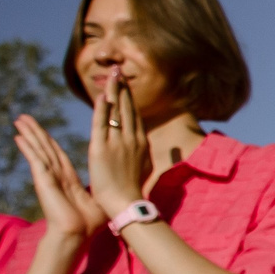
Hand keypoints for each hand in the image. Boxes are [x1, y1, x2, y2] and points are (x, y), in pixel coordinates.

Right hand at [15, 117, 104, 244]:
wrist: (79, 235)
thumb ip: (102, 189)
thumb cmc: (90, 223)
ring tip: (19, 120)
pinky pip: (36, 160)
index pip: (58, 154)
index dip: (50, 141)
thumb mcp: (98, 199)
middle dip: (36, 132)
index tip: (44, 129)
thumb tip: (116, 187)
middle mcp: (57, 175)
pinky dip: (28, 148)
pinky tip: (19, 138)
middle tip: (25, 117)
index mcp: (68, 179)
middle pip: (46, 148)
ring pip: (39, 150)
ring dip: (29, 135)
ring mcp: (50, 177)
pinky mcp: (45, 181)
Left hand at [87, 77, 150, 215]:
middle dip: (122, 88)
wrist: (126, 203)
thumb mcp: (148, 167)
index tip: (125, 84)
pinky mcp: (101, 148)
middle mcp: (131, 138)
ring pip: (115, 112)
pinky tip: (101, 96)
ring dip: (113, 92)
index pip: (134, 114)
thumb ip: (153, 152)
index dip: (129, 97)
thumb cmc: (135, 189)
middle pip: (126, 108)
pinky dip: (101, 109)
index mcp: (141, 142)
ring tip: (111, 76)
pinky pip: (101, 124)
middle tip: (117, 70)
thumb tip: (174, 147)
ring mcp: (117, 142)